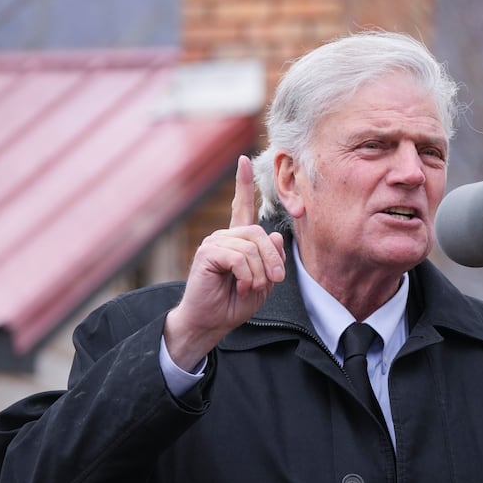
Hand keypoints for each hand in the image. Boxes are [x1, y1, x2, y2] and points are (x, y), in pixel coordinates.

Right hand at [163, 155, 285, 370]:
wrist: (212, 322)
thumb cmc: (235, 303)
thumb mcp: (264, 281)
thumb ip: (272, 258)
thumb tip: (274, 232)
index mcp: (237, 241)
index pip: (241, 207)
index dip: (243, 184)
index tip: (244, 160)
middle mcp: (224, 236)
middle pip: (260, 233)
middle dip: (273, 259)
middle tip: (274, 281)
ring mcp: (214, 243)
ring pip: (251, 247)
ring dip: (260, 272)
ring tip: (252, 288)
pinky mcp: (207, 253)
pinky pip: (239, 257)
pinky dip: (247, 275)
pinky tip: (241, 287)